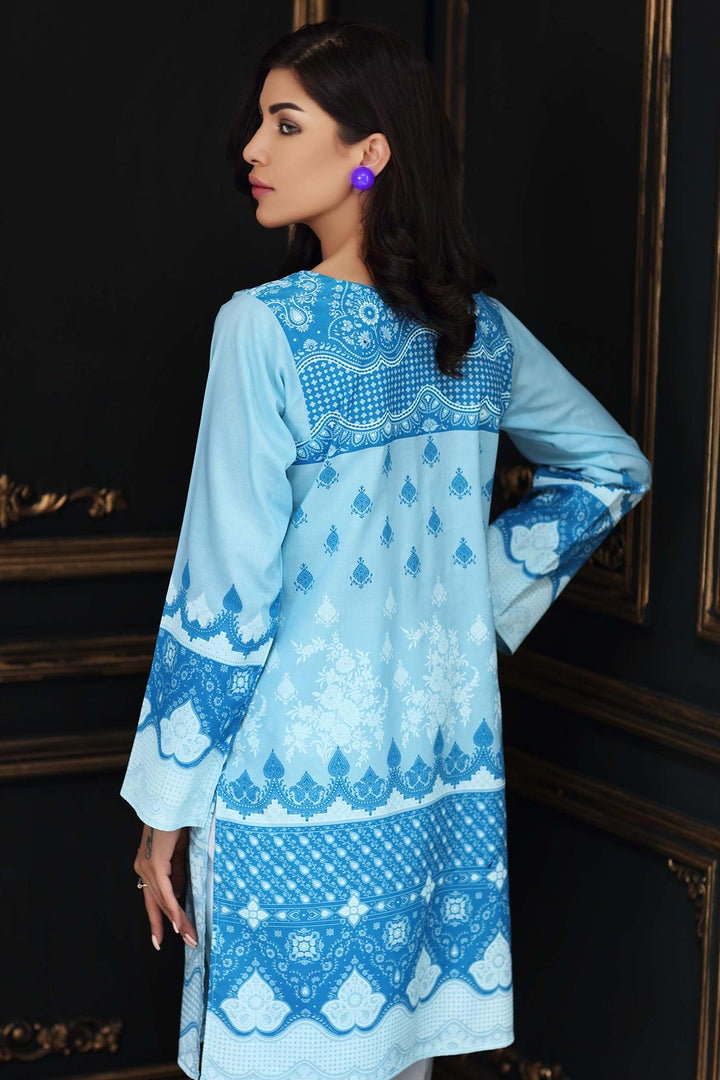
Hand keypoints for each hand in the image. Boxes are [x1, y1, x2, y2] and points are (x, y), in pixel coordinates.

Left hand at [133, 824, 197, 950]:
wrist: (171, 802)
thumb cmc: (177, 822)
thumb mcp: (179, 852)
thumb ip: (178, 873)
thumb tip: (180, 894)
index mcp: (146, 867)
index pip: (153, 899)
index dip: (157, 920)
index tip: (160, 940)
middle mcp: (142, 869)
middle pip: (158, 903)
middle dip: (173, 925)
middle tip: (188, 941)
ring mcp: (147, 867)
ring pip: (163, 900)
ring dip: (178, 921)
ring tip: (190, 936)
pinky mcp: (155, 863)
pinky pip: (165, 890)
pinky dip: (173, 908)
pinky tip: (178, 922)